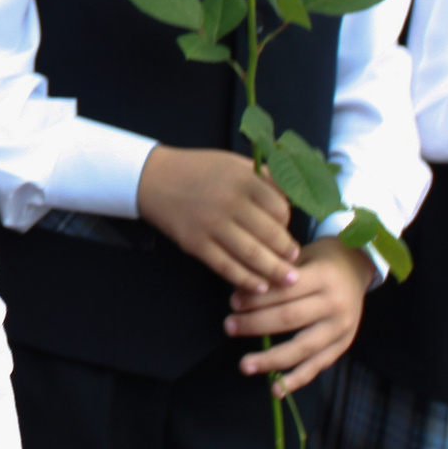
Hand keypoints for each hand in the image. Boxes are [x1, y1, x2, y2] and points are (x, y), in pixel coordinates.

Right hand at [136, 144, 298, 293]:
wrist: (152, 178)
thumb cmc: (198, 169)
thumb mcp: (233, 163)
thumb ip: (262, 178)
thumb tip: (291, 201)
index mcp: (243, 180)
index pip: (280, 209)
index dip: (288, 223)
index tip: (287, 231)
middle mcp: (230, 202)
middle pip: (271, 235)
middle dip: (287, 253)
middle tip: (295, 262)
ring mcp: (211, 225)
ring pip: (252, 254)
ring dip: (274, 271)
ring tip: (288, 280)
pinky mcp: (195, 243)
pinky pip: (226, 266)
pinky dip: (245, 279)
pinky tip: (259, 285)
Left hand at [229, 237, 372, 395]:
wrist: (356, 268)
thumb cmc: (319, 260)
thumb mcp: (299, 256)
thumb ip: (274, 273)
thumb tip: (239, 292)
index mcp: (323, 277)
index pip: (284, 291)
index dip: (258, 298)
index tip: (233, 303)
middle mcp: (335, 304)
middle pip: (290, 318)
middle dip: (255, 325)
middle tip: (229, 326)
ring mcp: (341, 328)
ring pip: (303, 347)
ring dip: (272, 359)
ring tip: (245, 365)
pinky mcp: (343, 345)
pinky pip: (318, 365)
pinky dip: (297, 380)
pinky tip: (276, 390)